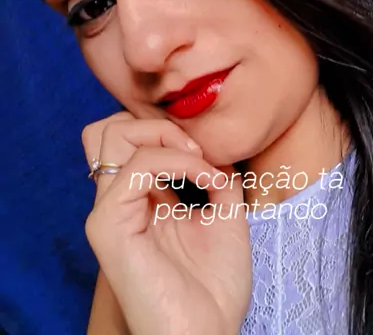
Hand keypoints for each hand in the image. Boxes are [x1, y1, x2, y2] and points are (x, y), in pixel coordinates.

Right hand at [82, 112, 251, 334]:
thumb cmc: (214, 287)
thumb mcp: (225, 215)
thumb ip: (215, 176)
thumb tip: (212, 145)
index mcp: (141, 200)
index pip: (129, 137)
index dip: (167, 128)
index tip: (206, 151)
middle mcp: (119, 201)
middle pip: (110, 128)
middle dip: (158, 124)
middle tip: (195, 150)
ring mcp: (109, 213)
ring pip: (113, 135)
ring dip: (167, 136)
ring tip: (200, 162)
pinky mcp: (108, 227)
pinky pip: (136, 168)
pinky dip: (177, 161)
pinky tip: (205, 180)